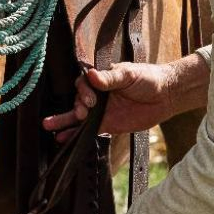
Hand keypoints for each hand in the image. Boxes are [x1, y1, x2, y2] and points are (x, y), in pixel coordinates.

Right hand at [43, 62, 175, 142]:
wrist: (166, 96)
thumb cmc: (148, 78)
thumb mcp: (129, 74)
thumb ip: (110, 78)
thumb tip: (91, 76)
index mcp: (101, 79)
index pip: (83, 83)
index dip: (83, 91)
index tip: (91, 99)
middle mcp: (98, 95)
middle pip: (78, 99)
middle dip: (76, 106)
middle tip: (81, 113)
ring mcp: (101, 111)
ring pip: (77, 116)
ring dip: (63, 120)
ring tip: (47, 125)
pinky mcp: (107, 125)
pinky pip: (88, 130)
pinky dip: (74, 134)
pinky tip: (62, 138)